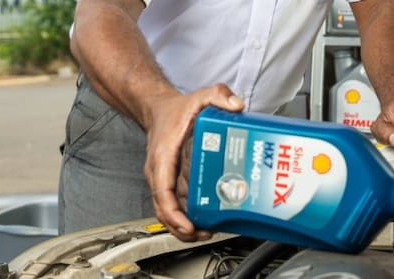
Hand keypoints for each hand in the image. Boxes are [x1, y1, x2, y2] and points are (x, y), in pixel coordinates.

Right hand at [142, 84, 243, 241]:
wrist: (158, 109)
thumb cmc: (175, 110)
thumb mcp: (199, 96)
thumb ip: (218, 94)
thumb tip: (236, 105)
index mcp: (163, 157)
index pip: (162, 192)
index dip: (174, 213)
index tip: (188, 225)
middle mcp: (159, 171)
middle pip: (163, 209)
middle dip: (181, 227)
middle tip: (203, 234)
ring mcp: (163, 178)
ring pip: (167, 210)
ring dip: (183, 226)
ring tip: (206, 232)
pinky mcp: (170, 181)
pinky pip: (174, 204)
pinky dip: (185, 216)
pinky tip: (203, 220)